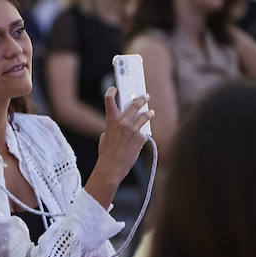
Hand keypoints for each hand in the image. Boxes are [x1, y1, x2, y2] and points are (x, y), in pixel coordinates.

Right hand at [87, 89, 151, 204]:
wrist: (112, 167)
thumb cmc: (106, 153)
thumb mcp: (105, 137)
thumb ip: (112, 128)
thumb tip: (120, 126)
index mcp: (111, 121)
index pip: (109, 100)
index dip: (111, 92)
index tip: (114, 89)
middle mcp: (123, 122)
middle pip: (134, 105)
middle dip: (141, 99)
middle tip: (145, 96)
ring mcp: (133, 130)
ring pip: (144, 117)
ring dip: (148, 113)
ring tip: (151, 112)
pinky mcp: (141, 138)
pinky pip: (143, 133)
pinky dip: (142, 135)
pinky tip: (140, 139)